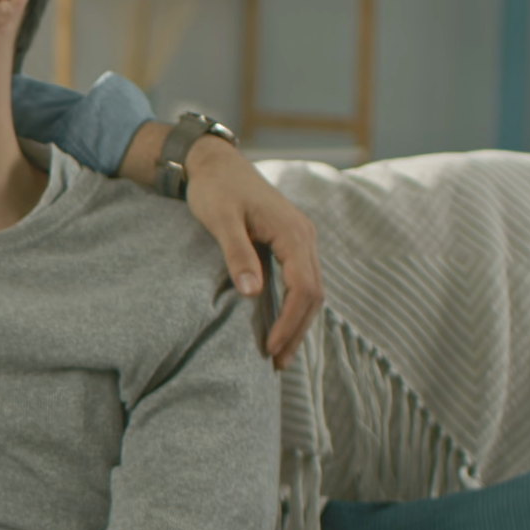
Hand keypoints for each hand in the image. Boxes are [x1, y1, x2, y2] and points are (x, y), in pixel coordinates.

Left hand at [182, 135, 324, 368]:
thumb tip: (252, 293)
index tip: (270, 350)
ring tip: (280, 355)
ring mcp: (301, 240)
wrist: (216, 164)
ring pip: (311, 289)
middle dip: (297, 331)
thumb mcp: (221, 220)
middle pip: (314, 294)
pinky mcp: (291, 243)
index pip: (304, 288)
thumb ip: (237, 254)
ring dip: (298, 323)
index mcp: (294, 233)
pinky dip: (295, 307)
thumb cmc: (215, 190)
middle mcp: (305, 237)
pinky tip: (281, 326)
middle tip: (277, 365)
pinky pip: (302, 280)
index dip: (290, 323)